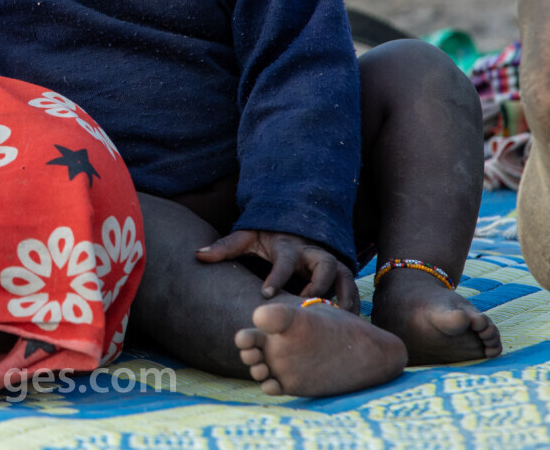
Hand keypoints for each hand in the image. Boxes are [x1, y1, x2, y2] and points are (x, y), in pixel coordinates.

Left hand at [196, 229, 357, 308]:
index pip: (283, 260)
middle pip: (324, 265)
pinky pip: (352, 287)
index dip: (276, 277)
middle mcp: (312, 252)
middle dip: (319, 285)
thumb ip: (225, 247)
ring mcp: (329, 261)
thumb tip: (197, 255)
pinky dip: (352, 304)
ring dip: (343, 298)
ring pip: (344, 276)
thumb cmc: (266, 236)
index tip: (265, 295)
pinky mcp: (340, 271)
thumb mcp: (246, 238)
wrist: (292, 223)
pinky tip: (348, 325)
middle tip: (308, 307)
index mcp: (287, 246)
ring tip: (338, 321)